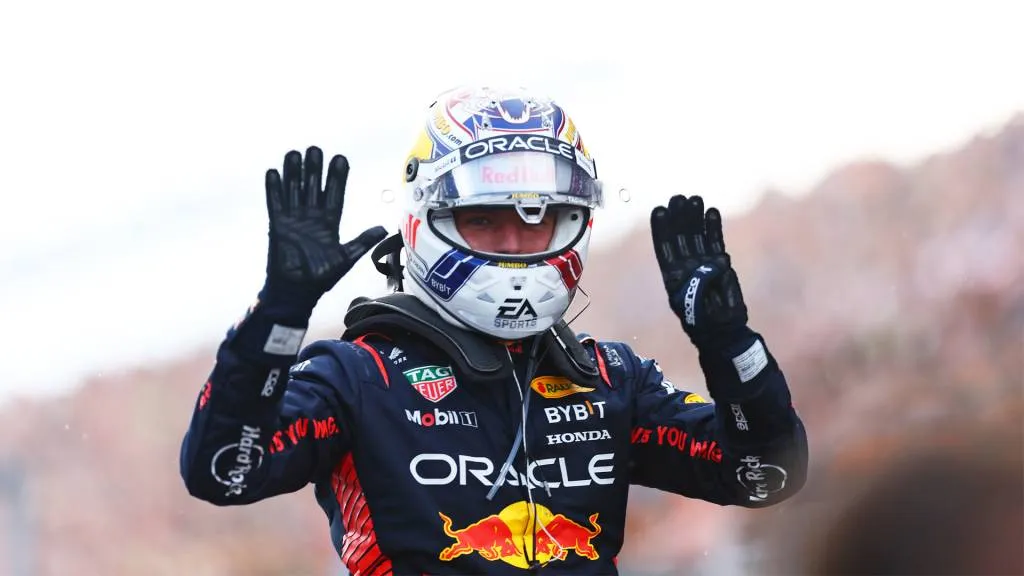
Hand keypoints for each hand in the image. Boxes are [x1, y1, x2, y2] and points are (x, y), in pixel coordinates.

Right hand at [263, 146, 386, 301]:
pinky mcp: (277, 225)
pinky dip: (274, 189)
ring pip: (294, 190)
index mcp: (329, 222)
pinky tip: (274, 172)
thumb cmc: (320, 277)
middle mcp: (311, 217)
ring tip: (294, 153)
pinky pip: (275, 203)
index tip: (341, 159)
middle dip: (315, 169)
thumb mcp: (346, 258)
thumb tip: (383, 228)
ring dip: (293, 173)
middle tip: (316, 149)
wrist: (297, 291)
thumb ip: (362, 241)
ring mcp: (293, 219)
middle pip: (313, 187)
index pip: (334, 194)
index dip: (337, 177)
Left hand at [650, 195, 747, 347]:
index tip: (658, 210)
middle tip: (678, 198)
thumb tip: (716, 260)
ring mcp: (703, 263)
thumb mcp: (692, 302)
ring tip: (694, 199)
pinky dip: (714, 228)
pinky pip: (715, 241)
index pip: (664, 246)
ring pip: (697, 235)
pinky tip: (712, 212)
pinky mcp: (720, 264)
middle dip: (678, 217)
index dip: (661, 229)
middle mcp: (686, 265)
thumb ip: (701, 281)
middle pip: (680, 236)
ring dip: (695, 217)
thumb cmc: (702, 320)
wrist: (721, 330)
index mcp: (672, 274)